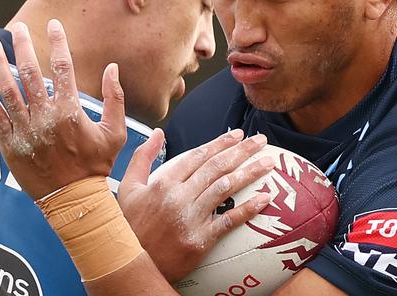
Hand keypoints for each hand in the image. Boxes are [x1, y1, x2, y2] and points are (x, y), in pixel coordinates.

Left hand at [0, 19, 126, 199]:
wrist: (73, 200)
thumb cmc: (97, 165)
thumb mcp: (116, 132)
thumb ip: (115, 98)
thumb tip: (113, 68)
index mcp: (71, 111)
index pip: (62, 67)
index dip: (57, 43)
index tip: (53, 25)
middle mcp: (45, 116)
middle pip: (30, 73)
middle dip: (22, 46)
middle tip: (18, 28)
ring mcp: (25, 130)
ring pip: (8, 90)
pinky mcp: (10, 144)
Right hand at [117, 128, 274, 282]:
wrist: (128, 265)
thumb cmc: (129, 225)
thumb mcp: (127, 187)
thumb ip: (143, 157)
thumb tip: (157, 133)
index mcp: (163, 182)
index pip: (198, 155)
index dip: (221, 143)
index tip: (238, 135)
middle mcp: (178, 197)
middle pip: (216, 167)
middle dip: (242, 151)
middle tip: (261, 141)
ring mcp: (190, 218)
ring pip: (226, 188)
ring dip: (250, 173)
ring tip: (269, 163)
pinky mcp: (199, 240)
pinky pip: (228, 221)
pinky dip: (248, 208)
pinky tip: (265, 198)